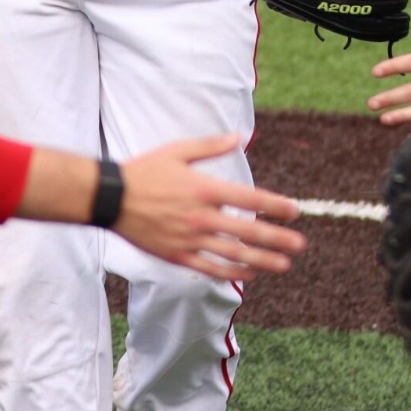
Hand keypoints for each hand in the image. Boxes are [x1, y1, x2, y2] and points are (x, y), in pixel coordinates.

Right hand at [115, 134, 305, 280]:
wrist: (111, 198)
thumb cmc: (144, 171)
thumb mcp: (177, 151)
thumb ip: (210, 146)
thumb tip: (239, 136)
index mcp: (204, 189)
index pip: (250, 199)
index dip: (275, 206)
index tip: (295, 211)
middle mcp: (201, 217)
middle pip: (248, 231)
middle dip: (277, 239)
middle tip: (300, 245)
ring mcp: (190, 239)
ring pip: (233, 254)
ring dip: (262, 261)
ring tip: (284, 265)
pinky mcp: (177, 256)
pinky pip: (210, 268)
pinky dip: (231, 272)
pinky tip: (249, 274)